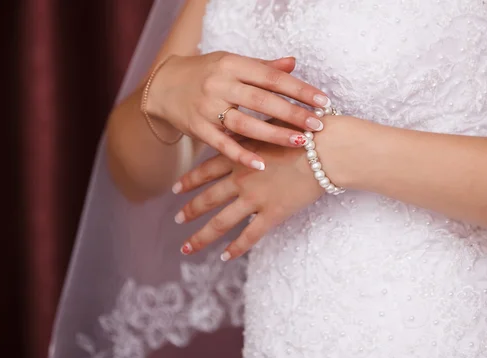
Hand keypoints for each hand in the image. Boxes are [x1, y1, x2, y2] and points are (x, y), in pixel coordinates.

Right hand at [147, 52, 331, 169]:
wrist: (163, 86)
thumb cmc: (204, 73)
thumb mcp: (231, 63)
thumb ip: (262, 67)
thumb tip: (294, 64)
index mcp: (232, 64)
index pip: (271, 77)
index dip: (299, 89)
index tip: (323, 101)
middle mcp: (220, 84)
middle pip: (262, 100)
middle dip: (292, 113)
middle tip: (318, 125)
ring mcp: (207, 107)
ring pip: (245, 123)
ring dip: (273, 134)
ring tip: (299, 143)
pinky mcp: (197, 128)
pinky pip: (222, 144)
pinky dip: (242, 155)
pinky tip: (262, 164)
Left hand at [172, 139, 325, 259]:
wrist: (327, 149)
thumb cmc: (302, 131)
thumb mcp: (268, 126)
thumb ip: (248, 134)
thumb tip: (232, 133)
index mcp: (238, 156)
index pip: (205, 171)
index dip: (188, 181)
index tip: (175, 189)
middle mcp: (241, 179)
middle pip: (207, 199)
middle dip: (189, 210)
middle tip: (177, 219)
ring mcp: (255, 198)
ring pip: (221, 222)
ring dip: (202, 235)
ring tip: (187, 246)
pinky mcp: (273, 213)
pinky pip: (250, 236)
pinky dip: (236, 248)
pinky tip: (224, 256)